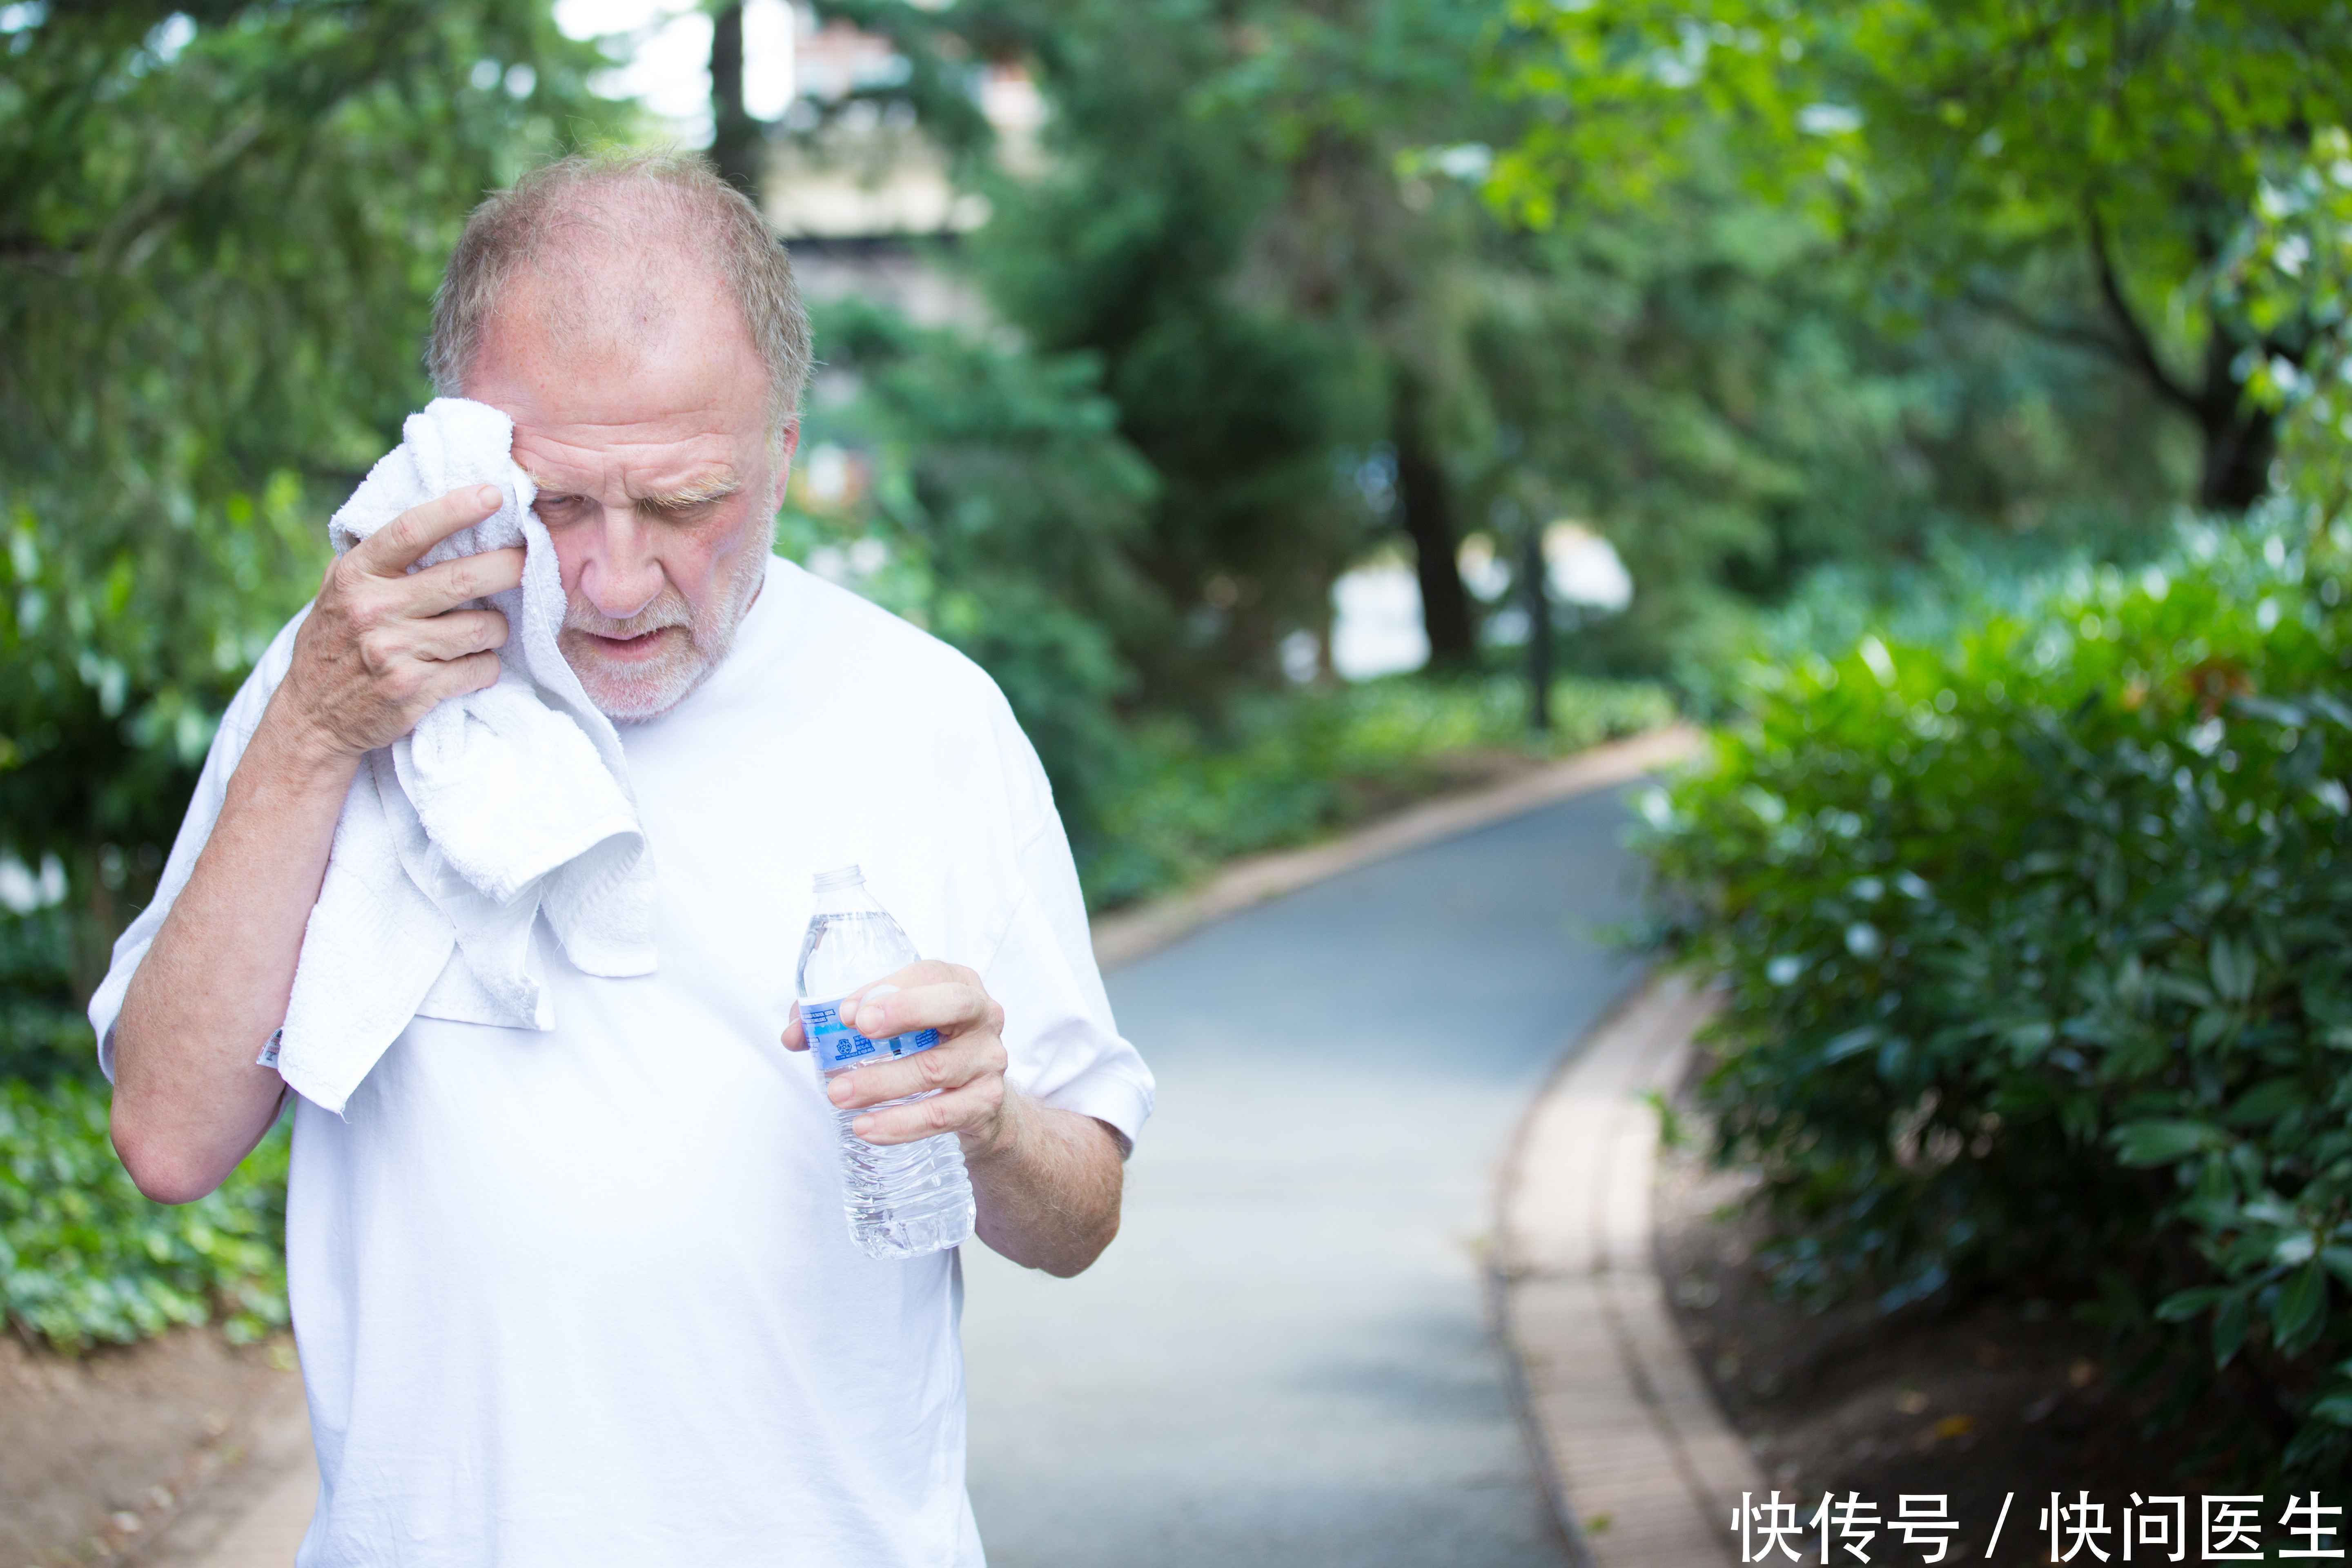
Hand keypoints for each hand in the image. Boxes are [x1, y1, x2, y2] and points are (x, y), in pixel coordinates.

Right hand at [269, 486, 524, 762]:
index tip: (493, 494)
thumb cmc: (335, 644)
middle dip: (508, 567)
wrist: (312, 717)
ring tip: (486, 629)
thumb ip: (377, 560)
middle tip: (526, 562)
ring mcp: (395, 651)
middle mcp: (374, 610)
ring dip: (497, 628)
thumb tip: (437, 517)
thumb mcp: (339, 592)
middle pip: (463, 579)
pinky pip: (480, 668)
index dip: (456, 509)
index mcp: (356, 576)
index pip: (411, 531)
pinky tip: (471, 666)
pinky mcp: (416, 689)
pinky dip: (486, 667)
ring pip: (482, 628)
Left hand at [781, 960, 1018, 1159]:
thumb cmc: (927, 1048)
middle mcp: (983, 1015)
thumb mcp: (893, 1025)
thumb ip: (841, 1023)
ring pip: (937, 1069)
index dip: (888, 990)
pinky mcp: (985, 1102)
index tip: (846, 1011)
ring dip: (882, 1083)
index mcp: (957, 983)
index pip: (928, 974)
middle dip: (905, 1012)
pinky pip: (941, 1115)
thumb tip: (795, 1035)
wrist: (976, 1101)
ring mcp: (989, 1060)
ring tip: (838, 1095)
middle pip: (953, 1005)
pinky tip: (867, 1128)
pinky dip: (901, 1124)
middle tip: (856, 1029)